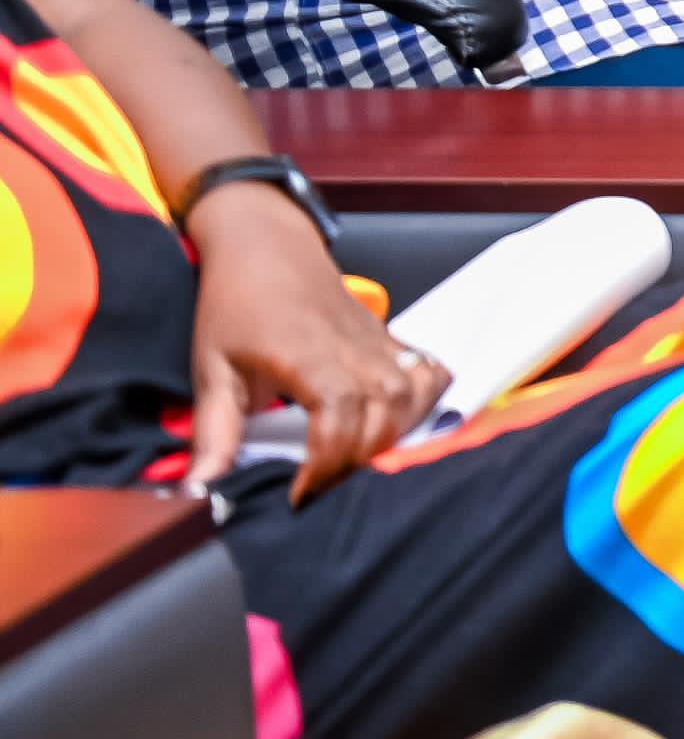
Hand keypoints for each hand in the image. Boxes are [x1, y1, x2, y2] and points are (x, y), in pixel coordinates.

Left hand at [185, 186, 449, 500]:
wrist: (266, 243)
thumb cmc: (235, 302)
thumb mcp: (212, 367)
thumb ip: (215, 430)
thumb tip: (201, 488)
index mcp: (308, 354)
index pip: (341, 415)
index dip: (327, 463)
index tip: (300, 495)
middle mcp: (354, 347)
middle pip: (385, 412)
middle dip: (357, 459)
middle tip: (320, 484)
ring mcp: (379, 340)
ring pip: (413, 394)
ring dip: (393, 434)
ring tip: (355, 458)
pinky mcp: (389, 337)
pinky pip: (426, 372)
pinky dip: (424, 401)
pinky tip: (399, 422)